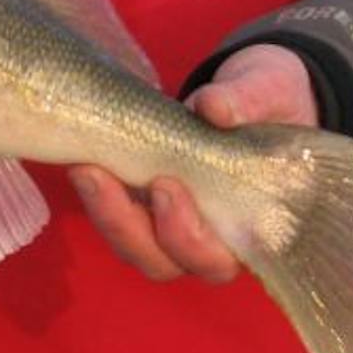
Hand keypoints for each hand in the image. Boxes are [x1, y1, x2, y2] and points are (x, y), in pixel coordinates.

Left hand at [71, 42, 319, 284]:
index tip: (166, 187)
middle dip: (129, 228)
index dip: (188, 239)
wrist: (250, 91)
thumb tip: (213, 108)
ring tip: (85, 167)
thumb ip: (247, 101)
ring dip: (104, 212)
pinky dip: (96, 193)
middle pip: (162, 261)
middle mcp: (206, 235)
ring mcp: (169, 219)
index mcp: (249, 227)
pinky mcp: (142, 196)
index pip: (216, 262)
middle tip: (106, 176)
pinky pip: (114, 212)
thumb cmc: (271, 101)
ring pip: (132, 243)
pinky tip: (81, 157)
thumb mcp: (268, 91)